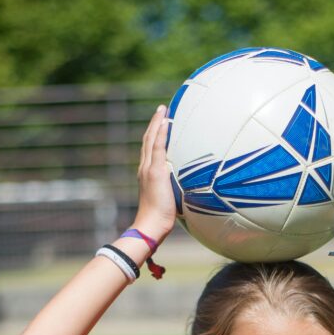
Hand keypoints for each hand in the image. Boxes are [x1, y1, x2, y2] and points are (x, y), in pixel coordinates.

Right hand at [135, 106, 176, 241]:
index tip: (160, 123)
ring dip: (156, 123)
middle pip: (148, 140)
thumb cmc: (161, 218)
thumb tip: (189, 190)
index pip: (150, 150)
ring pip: (151, 140)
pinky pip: (157, 148)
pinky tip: (165, 121)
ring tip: (163, 109)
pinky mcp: (155, 172)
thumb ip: (175, 191)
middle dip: (154, 123)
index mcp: (147, 173)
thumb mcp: (169, 200)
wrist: (151, 225)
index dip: (154, 135)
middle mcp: (145, 168)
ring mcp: (149, 169)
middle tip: (161, 109)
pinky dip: (160, 133)